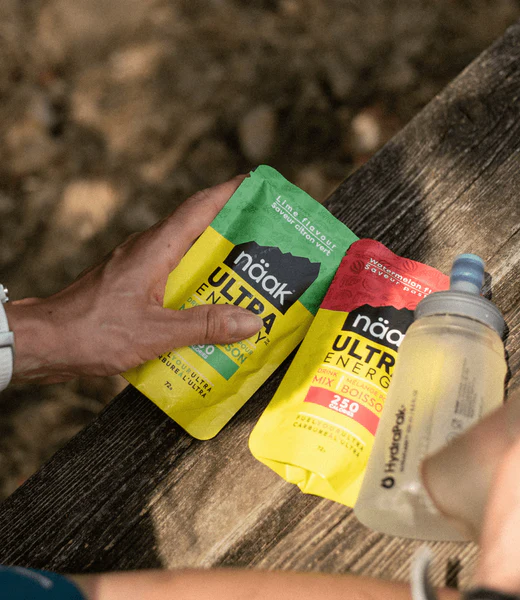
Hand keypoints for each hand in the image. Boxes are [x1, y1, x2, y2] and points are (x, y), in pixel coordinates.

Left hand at [5, 176, 262, 384]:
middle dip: (233, 232)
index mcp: (155, 248)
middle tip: (266, 244)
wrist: (45, 342)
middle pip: (198, 229)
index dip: (230, 192)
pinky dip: (195, 285)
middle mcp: (147, 249)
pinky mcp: (132, 284)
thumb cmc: (91, 331)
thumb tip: (249, 321)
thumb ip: (204, 326)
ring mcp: (138, 265)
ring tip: (246, 282)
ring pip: (186, 254)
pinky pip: (172, 275)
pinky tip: (208, 310)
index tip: (257, 184)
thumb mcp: (156, 332)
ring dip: (215, 264)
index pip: (199, 207)